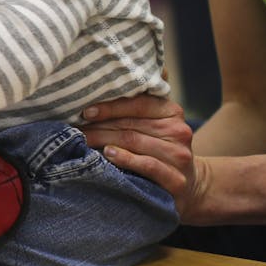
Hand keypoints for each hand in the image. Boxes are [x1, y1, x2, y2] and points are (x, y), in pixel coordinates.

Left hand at [80, 93, 209, 221]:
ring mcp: (179, 155)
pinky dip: (125, 159)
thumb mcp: (156, 124)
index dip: (110, 106)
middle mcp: (178, 130)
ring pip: (133, 141)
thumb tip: (108, 80)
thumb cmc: (160, 149)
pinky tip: (108, 155)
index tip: (85, 112)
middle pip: (129, 124)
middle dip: (98, 126)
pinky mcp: (176, 178)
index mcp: (172, 111)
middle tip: (75, 129)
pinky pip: (146, 164)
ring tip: (83, 141)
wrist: (190, 185)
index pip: (137, 103)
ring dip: (103, 140)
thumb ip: (138, 104)